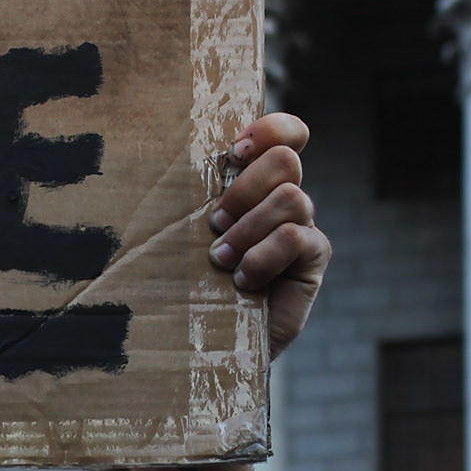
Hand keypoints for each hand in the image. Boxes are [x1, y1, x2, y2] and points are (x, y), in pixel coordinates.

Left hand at [209, 111, 327, 359]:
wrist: (214, 339)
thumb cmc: (192, 282)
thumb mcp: (189, 233)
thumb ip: (192, 201)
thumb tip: (156, 168)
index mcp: (256, 182)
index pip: (285, 135)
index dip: (268, 130)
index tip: (233, 153)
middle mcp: (284, 198)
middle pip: (286, 160)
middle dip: (244, 189)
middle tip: (215, 224)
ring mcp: (303, 226)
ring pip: (291, 197)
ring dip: (249, 229)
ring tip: (222, 259)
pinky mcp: (313, 257)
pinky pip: (295, 238)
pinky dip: (263, 257)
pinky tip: (244, 281)